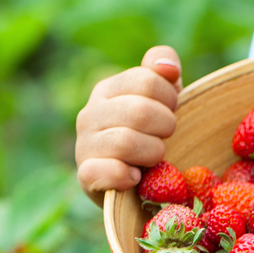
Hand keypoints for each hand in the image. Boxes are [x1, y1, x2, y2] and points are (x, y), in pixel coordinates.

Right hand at [75, 45, 182, 202]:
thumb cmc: (148, 135)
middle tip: (164, 137)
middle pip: (141, 111)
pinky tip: (136, 176)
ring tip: (153, 158)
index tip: (169, 110)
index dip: (169, 98)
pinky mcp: (85, 175)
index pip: (147, 80)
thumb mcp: (159, 100)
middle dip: (165, 126)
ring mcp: (84, 144)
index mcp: (108, 89)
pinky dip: (127, 176)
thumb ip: (163, 74)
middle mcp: (90, 113)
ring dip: (152, 152)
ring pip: (127, 141)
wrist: (130, 184)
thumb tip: (168, 68)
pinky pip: (108, 171)